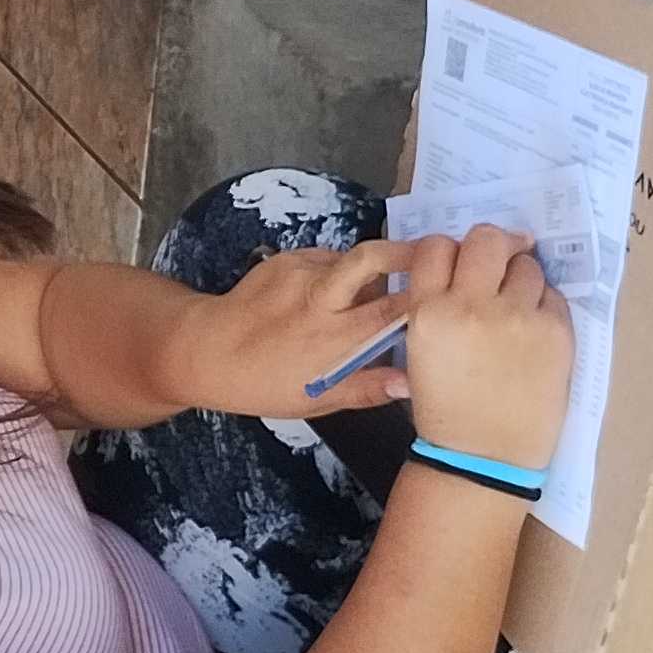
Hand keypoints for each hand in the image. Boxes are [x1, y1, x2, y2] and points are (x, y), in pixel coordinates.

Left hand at [174, 241, 422, 419]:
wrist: (206, 351)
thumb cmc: (264, 383)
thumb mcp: (317, 400)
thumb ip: (367, 390)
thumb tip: (411, 384)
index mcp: (333, 338)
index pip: (393, 310)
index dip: (424, 299)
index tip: (446, 296)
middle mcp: (318, 299)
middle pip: (371, 258)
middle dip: (408, 252)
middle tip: (433, 255)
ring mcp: (300, 274)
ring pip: (352, 259)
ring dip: (370, 271)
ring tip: (371, 293)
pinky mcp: (286, 259)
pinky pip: (327, 259)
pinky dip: (338, 273)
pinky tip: (331, 294)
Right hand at [399, 225, 573, 467]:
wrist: (483, 456)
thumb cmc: (445, 408)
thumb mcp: (420, 351)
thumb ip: (435, 305)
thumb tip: (464, 270)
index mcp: (428, 312)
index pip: (436, 246)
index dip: (450, 250)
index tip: (460, 264)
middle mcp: (471, 305)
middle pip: (486, 239)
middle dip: (493, 247)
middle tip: (498, 265)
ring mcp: (517, 316)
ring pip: (526, 264)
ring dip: (522, 278)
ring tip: (518, 308)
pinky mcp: (555, 331)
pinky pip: (554, 296)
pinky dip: (545, 307)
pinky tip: (535, 332)